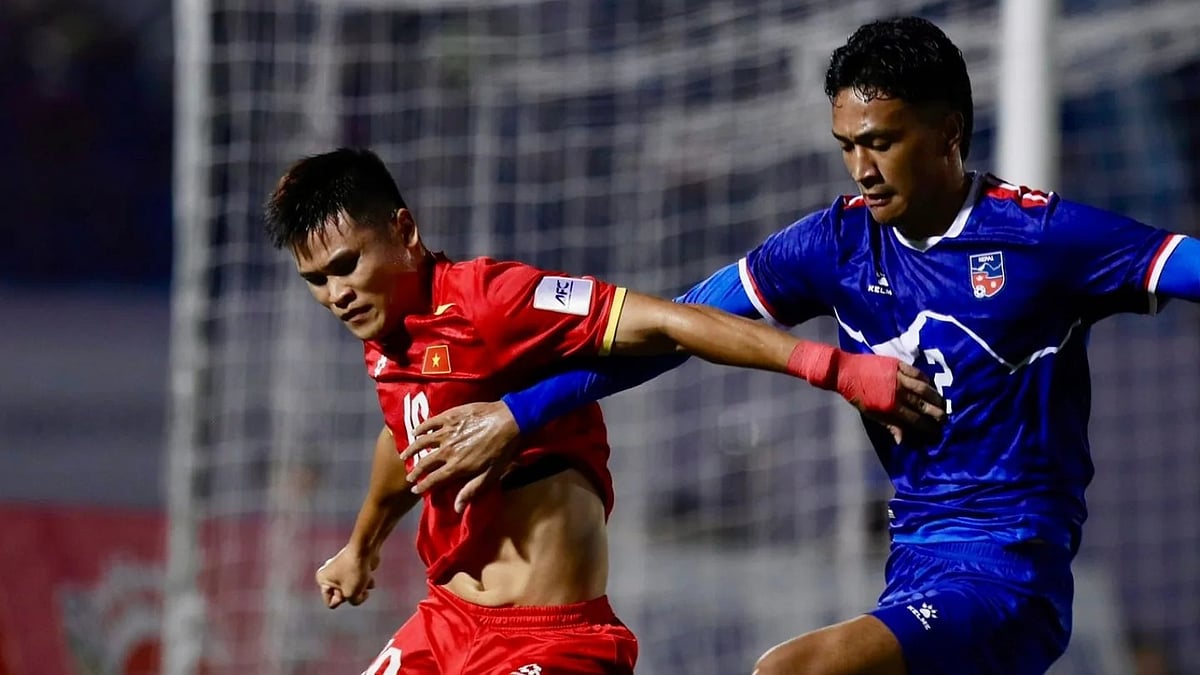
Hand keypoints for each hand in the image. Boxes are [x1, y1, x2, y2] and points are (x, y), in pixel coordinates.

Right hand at [315, 546, 378, 608]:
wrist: (365, 549)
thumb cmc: (354, 571)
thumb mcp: (352, 595)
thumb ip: (353, 602)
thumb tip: (360, 595)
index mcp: (322, 580)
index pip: (331, 603)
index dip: (342, 601)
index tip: (346, 590)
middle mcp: (329, 574)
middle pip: (344, 596)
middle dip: (352, 593)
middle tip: (354, 583)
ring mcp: (342, 570)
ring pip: (354, 589)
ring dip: (362, 587)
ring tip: (362, 578)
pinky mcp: (355, 567)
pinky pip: (361, 581)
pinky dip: (367, 580)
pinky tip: (369, 573)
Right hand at [399, 400, 521, 512]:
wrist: (509, 421)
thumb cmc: (502, 451)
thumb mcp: (490, 476)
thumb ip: (471, 491)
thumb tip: (457, 509)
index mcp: (456, 466)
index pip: (433, 479)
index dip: (422, 486)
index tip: (415, 490)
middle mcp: (447, 450)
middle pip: (424, 462)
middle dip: (415, 471)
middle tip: (409, 476)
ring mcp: (447, 432)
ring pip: (422, 442)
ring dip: (411, 450)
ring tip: (405, 456)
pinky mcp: (449, 416)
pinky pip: (430, 423)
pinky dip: (420, 429)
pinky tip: (415, 432)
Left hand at [836, 353, 946, 442]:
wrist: (845, 371)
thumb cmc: (857, 395)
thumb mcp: (871, 414)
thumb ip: (889, 425)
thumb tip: (903, 440)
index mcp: (890, 406)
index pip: (915, 419)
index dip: (928, 426)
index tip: (937, 431)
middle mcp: (897, 392)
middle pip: (923, 404)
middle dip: (937, 412)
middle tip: (946, 418)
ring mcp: (899, 377)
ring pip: (924, 388)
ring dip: (936, 396)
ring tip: (943, 403)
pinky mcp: (898, 364)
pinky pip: (917, 373)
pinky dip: (927, 380)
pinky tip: (932, 385)